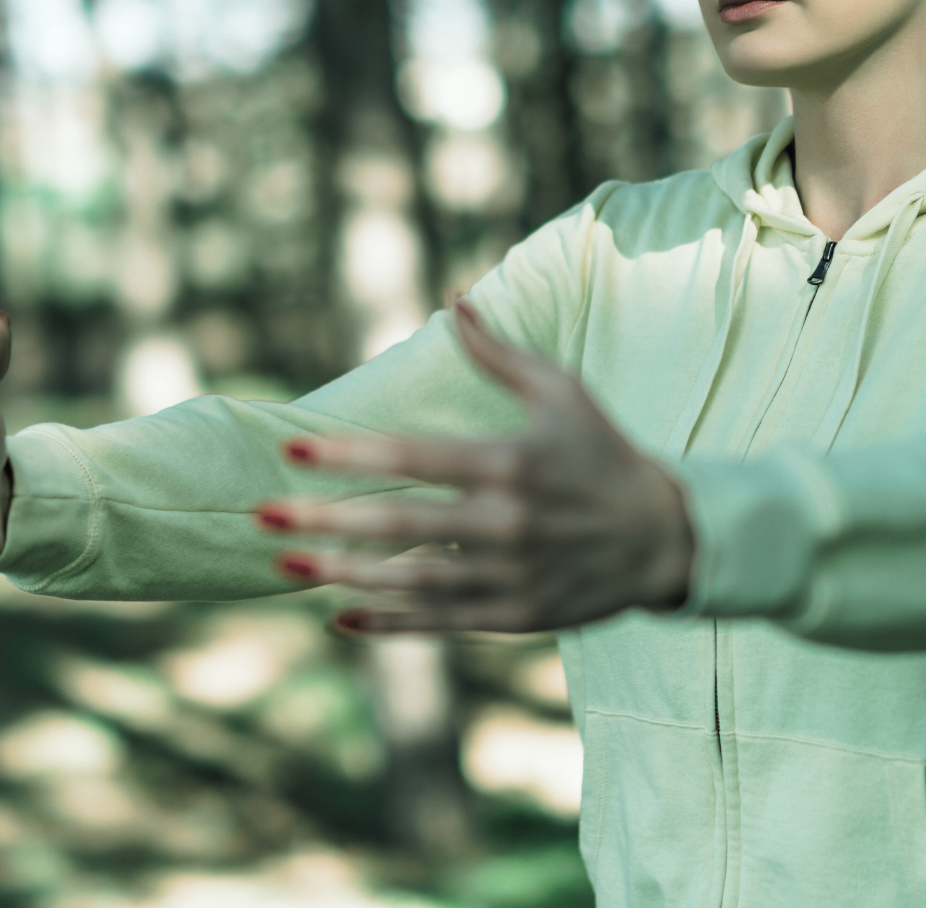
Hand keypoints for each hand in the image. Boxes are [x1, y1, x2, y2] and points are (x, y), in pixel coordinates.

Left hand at [256, 299, 694, 633]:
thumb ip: (500, 354)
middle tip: (261, 514)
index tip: (290, 450)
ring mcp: (508, 576)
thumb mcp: (563, 390)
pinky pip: (439, 624)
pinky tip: (339, 617)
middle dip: (325, 521)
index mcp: (511, 463)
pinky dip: (388, 625)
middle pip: (398, 525)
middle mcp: (505, 524)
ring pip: (409, 582)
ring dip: (342, 575)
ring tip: (286, 562)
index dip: (348, 455)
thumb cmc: (604, 451)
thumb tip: (454, 299)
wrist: (663, 537)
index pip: (413, 458)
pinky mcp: (514, 616)